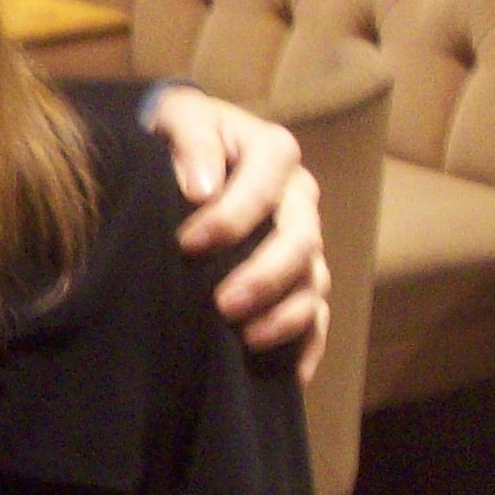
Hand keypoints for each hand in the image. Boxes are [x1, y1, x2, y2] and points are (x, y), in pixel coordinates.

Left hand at [145, 86, 330, 380]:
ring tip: (246, 338)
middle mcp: (298, 198)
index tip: (187, 242)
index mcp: (273, 153)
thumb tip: (201, 187)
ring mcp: (303, 241)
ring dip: (285, 314)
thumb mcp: (178, 118)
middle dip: (264, 275)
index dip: (232, 217)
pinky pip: (316, 317)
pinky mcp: (298, 278)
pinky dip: (306, 346)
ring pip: (313, 282)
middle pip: (301, 241)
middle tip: (222, 304)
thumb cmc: (178, 135)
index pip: (266, 185)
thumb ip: (191, 138)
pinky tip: (288, 377)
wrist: (181, 154)